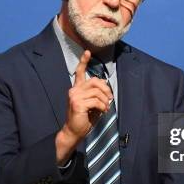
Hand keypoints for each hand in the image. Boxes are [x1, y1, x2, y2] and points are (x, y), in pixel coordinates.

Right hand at [55, 50, 112, 164]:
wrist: (73, 131)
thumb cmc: (84, 118)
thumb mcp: (92, 103)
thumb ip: (96, 93)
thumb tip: (104, 84)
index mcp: (76, 89)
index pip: (79, 72)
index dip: (83, 61)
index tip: (87, 51)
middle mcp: (74, 90)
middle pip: (95, 81)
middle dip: (106, 89)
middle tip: (110, 99)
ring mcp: (74, 96)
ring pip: (97, 91)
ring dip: (105, 100)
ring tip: (105, 108)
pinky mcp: (77, 104)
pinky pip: (96, 101)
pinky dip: (102, 106)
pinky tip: (102, 111)